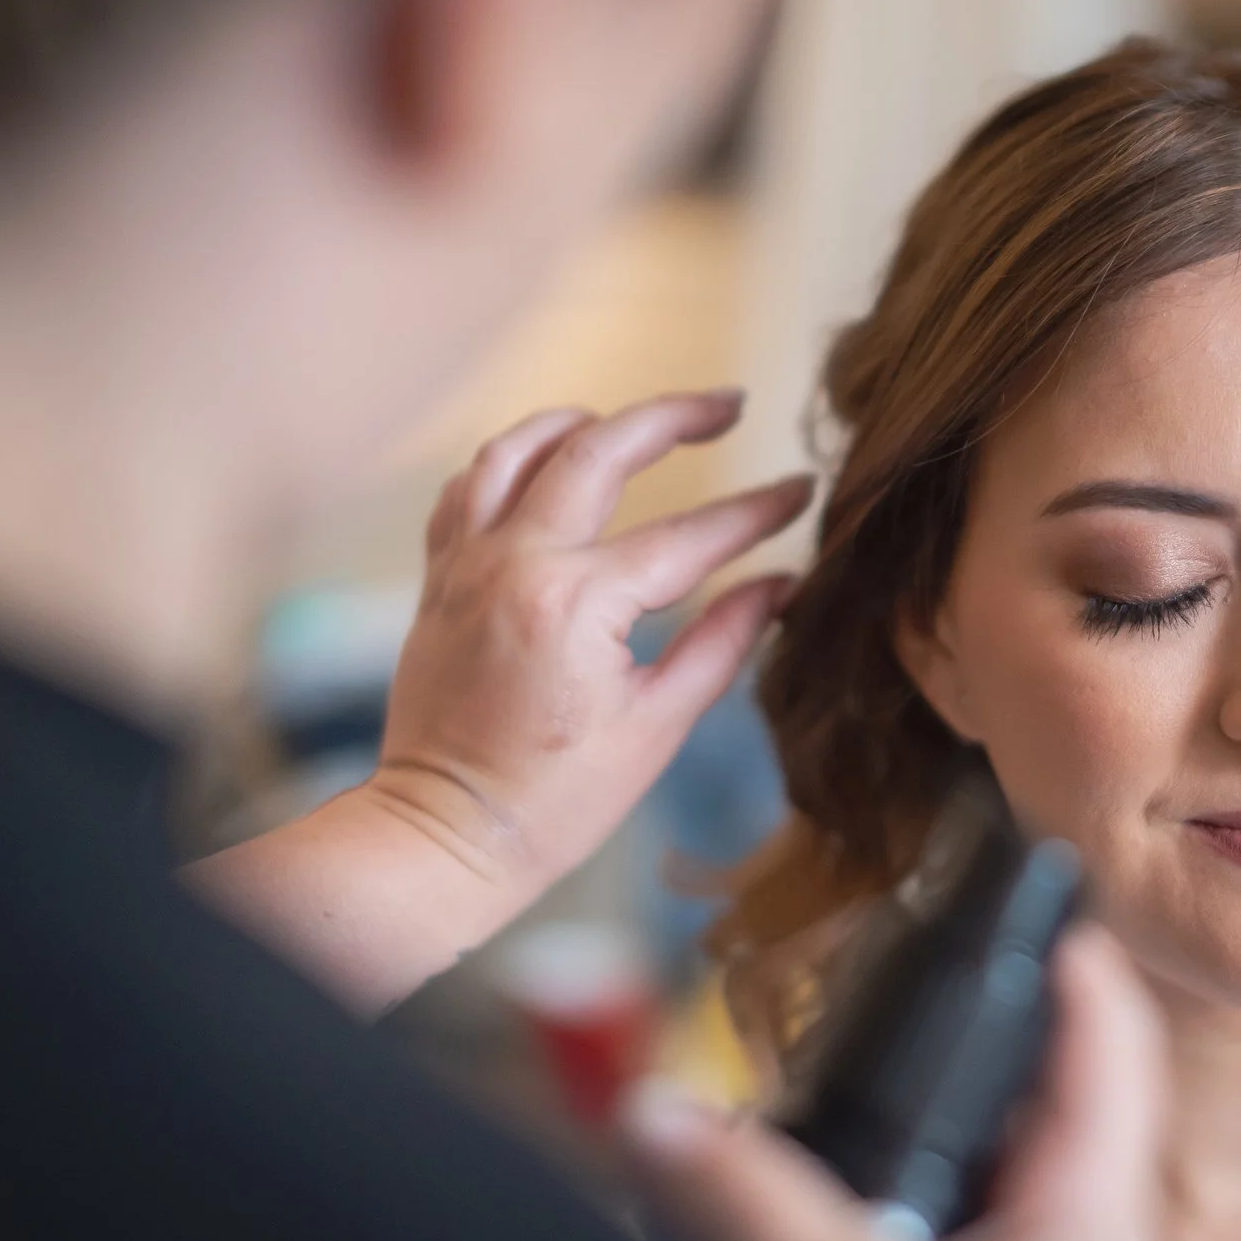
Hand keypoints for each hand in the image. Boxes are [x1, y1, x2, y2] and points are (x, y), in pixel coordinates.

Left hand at [190, 389, 809, 1012]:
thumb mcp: (658, 724)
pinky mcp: (439, 579)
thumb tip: (779, 586)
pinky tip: (547, 460)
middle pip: (599, 449)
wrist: (445, 835)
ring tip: (632, 420)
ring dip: (582, 421)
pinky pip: (468, 488)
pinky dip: (510, 459)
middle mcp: (517, 563)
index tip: (801, 489)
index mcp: (579, 604)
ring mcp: (468, 564)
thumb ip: (722, 642)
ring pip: (518, 448)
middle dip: (673, 417)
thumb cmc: (557, 799)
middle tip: (729, 404)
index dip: (756, 511)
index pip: (689, 535)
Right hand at [624, 929, 1164, 1240]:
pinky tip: (805, 1226)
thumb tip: (654, 1118)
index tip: (1017, 882)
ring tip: (825, 1079)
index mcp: (1084, 1208)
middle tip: (880, 975)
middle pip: (1023, 1098)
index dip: (1064, 946)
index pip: (1104, 1033)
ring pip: (967, 1183)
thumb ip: (751, 1217)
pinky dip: (870, 1221)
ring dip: (902, 1132)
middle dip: (950, 1037)